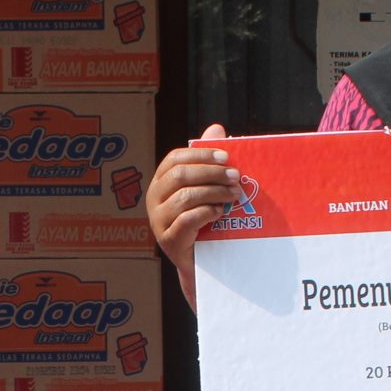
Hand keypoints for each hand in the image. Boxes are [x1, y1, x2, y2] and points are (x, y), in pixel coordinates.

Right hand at [147, 123, 236, 297]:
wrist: (203, 263)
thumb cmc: (205, 221)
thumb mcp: (207, 189)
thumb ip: (209, 161)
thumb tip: (216, 128)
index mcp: (161, 181)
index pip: (175, 158)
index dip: (201, 154)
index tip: (227, 157)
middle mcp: (154, 198)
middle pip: (180, 176)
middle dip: (211, 173)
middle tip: (236, 177)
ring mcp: (158, 220)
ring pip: (185, 197)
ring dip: (214, 193)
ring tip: (235, 195)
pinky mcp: (168, 239)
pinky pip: (187, 220)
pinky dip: (207, 212)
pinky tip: (221, 212)